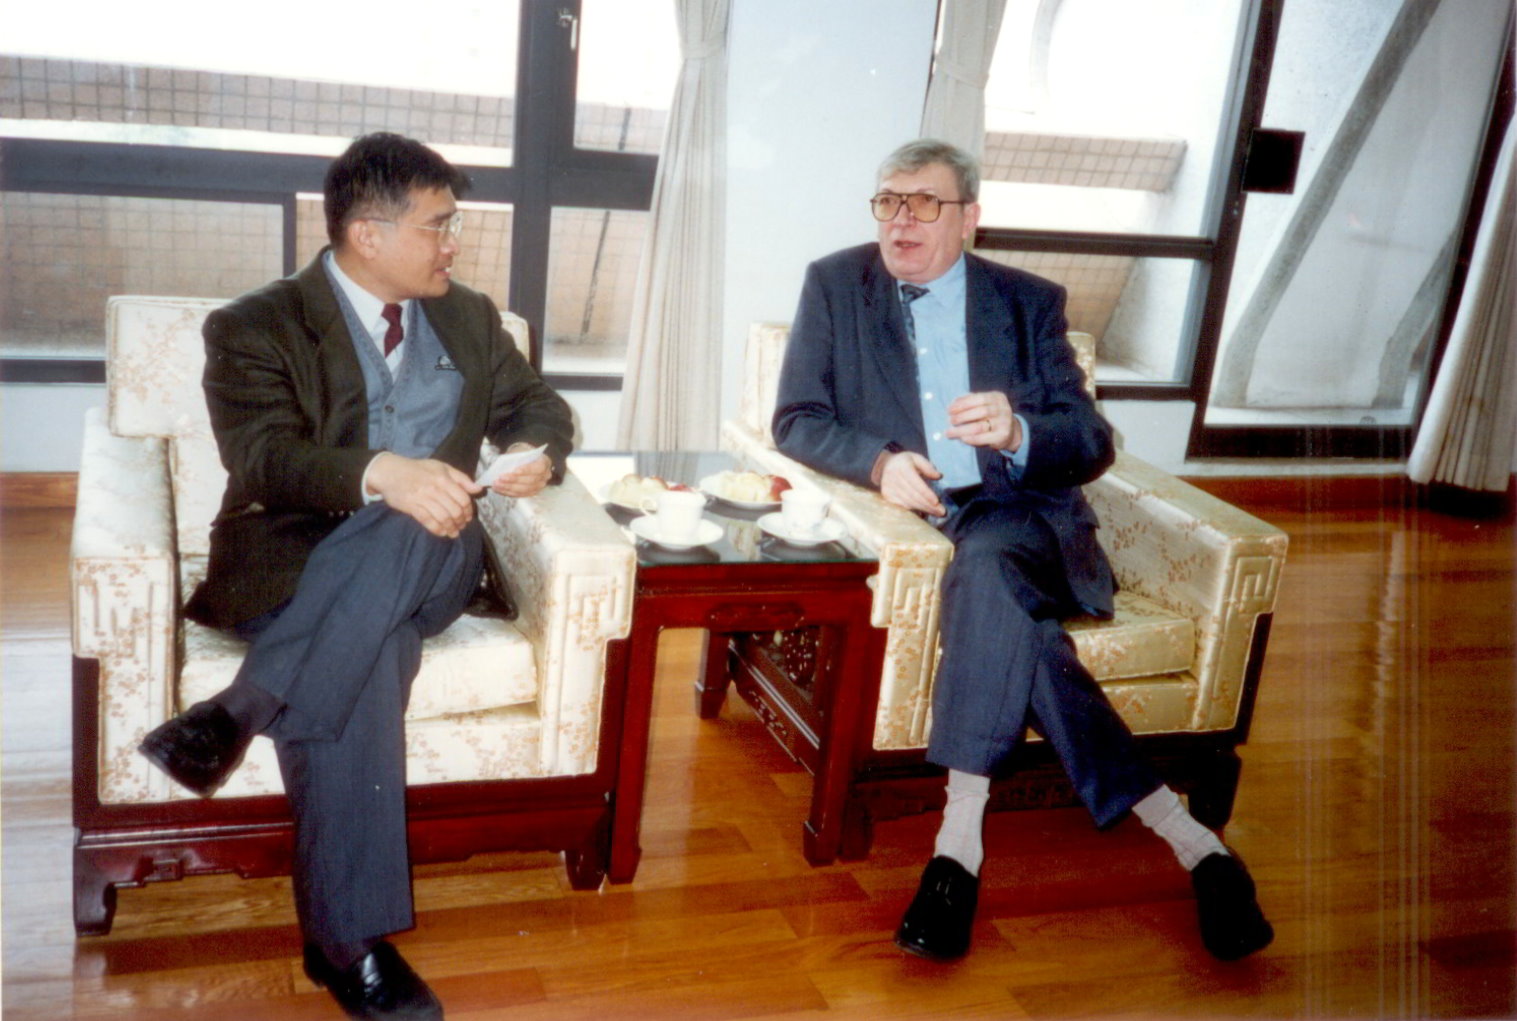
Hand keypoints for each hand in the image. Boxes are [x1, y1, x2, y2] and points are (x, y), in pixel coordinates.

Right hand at [366, 452, 480, 537]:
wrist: (390, 471)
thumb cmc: (418, 469)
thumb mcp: (442, 467)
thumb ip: (461, 478)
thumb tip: (478, 489)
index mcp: (443, 478)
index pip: (463, 499)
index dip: (468, 510)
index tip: (468, 516)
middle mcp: (434, 489)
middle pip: (455, 510)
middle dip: (461, 521)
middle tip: (462, 525)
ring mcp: (422, 498)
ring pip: (443, 518)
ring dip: (451, 528)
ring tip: (454, 532)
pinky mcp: (411, 507)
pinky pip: (428, 521)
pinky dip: (437, 529)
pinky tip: (442, 533)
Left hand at [490, 442, 552, 498]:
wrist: (525, 458)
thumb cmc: (522, 454)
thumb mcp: (519, 451)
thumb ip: (515, 459)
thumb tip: (505, 467)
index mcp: (545, 462)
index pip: (538, 468)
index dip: (527, 470)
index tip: (514, 471)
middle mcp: (545, 476)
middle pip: (530, 481)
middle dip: (513, 480)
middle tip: (500, 478)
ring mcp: (539, 486)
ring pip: (524, 490)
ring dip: (509, 488)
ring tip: (497, 484)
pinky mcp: (531, 492)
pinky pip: (520, 494)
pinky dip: (508, 492)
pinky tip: (499, 489)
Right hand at [878, 450, 944, 515]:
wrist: (884, 466)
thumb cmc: (905, 462)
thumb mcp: (917, 458)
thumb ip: (928, 466)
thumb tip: (938, 476)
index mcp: (902, 467)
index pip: (916, 483)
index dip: (927, 494)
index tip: (937, 502)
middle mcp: (893, 478)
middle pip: (913, 495)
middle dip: (928, 505)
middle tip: (942, 512)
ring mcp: (888, 488)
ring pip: (908, 503)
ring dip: (923, 509)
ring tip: (936, 512)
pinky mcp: (887, 496)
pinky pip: (902, 506)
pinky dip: (914, 511)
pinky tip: (924, 513)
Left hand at [946, 391, 1020, 451]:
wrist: (1011, 432)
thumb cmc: (991, 416)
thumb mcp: (984, 405)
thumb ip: (971, 402)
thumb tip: (953, 404)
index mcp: (997, 397)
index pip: (979, 398)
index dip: (963, 404)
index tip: (949, 409)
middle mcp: (1003, 409)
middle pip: (980, 411)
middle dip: (962, 416)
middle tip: (950, 421)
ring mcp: (1004, 423)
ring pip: (979, 426)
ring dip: (962, 430)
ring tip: (950, 432)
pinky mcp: (1002, 436)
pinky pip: (983, 438)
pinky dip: (970, 439)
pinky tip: (962, 438)